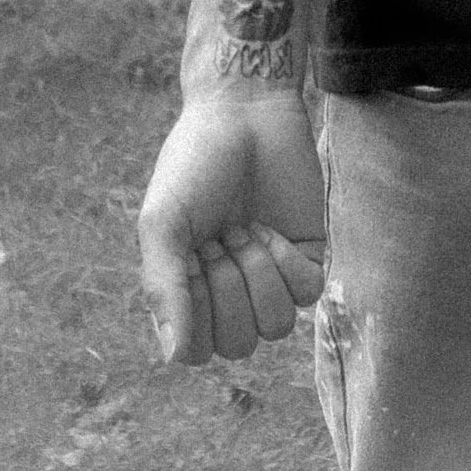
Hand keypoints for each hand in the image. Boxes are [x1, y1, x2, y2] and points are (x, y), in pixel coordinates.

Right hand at [138, 94, 326, 363]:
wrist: (244, 113)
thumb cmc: (194, 166)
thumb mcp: (163, 224)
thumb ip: (163, 289)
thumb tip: (174, 357)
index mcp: (189, 294)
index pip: (197, 350)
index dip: (197, 312)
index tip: (190, 258)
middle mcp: (231, 293)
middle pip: (240, 344)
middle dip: (230, 288)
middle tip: (221, 236)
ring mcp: (271, 276)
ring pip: (277, 327)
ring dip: (260, 276)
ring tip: (247, 230)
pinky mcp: (308, 254)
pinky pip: (307, 294)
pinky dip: (289, 262)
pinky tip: (273, 229)